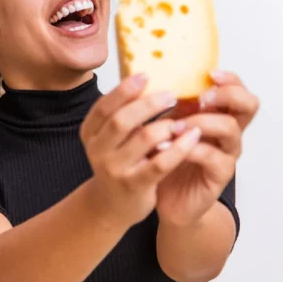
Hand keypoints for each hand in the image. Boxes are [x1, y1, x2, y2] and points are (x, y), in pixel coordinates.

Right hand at [80, 73, 202, 227]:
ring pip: (144, 139)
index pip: (104, 106)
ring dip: (167, 125)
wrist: (112, 205)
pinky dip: (179, 148)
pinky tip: (193, 138)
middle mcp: (98, 150)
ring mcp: (114, 169)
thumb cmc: (119, 162)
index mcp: (90, 132)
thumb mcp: (111, 138)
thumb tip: (147, 79)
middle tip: (171, 95)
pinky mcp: (134, 186)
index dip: (125, 90)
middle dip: (149, 104)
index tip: (146, 76)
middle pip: (122, 120)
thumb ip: (123, 113)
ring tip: (182, 120)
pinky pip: (161, 163)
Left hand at [155, 70, 259, 227]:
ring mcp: (227, 153)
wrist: (166, 197)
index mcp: (218, 114)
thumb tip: (150, 73)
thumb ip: (170, 104)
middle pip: (249, 105)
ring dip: (202, 121)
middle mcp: (228, 132)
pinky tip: (167, 146)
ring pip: (230, 129)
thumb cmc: (168, 156)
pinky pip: (212, 157)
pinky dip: (189, 149)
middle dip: (228, 95)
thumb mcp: (168, 124)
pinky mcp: (219, 175)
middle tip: (202, 98)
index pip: (237, 88)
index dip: (229, 79)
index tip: (209, 73)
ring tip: (175, 125)